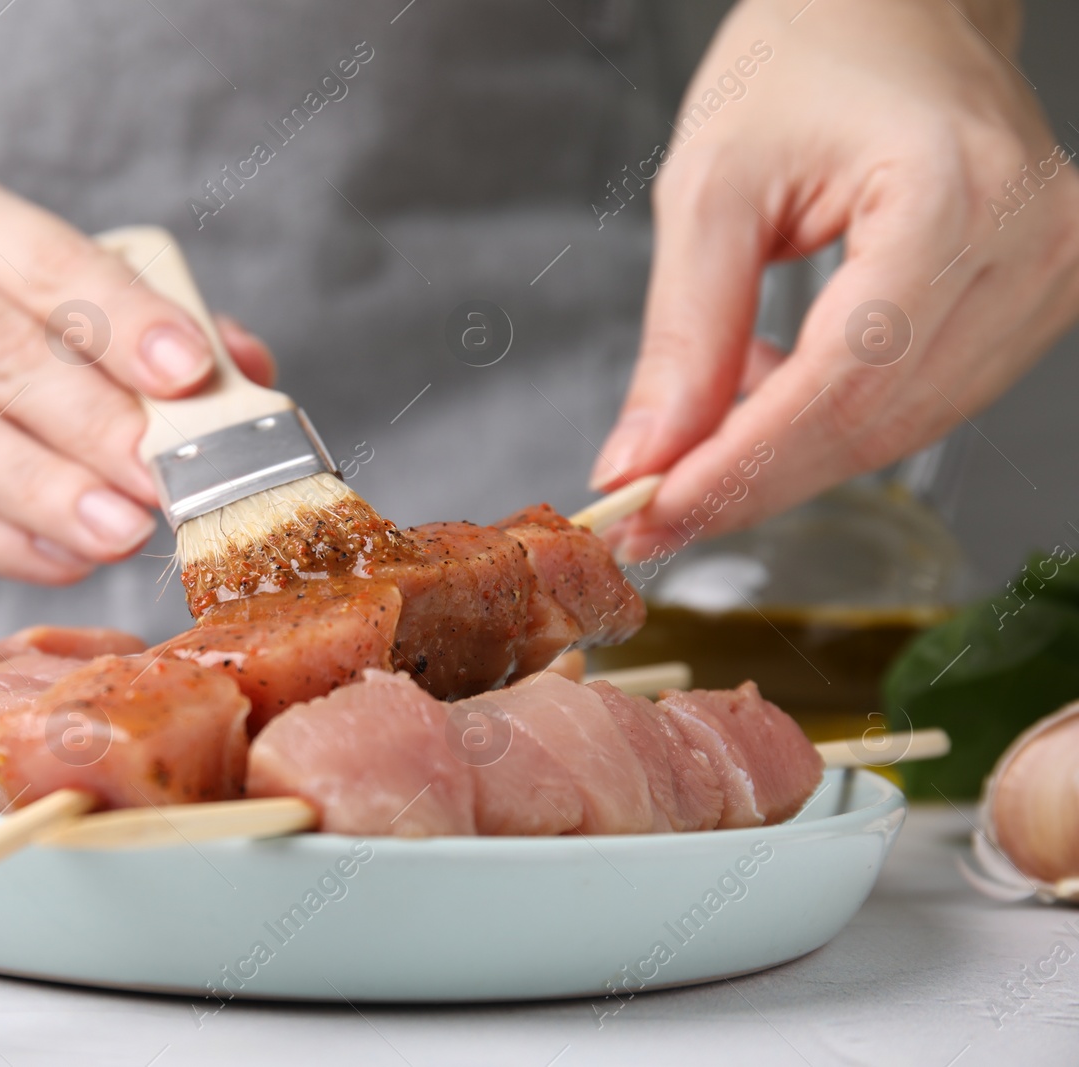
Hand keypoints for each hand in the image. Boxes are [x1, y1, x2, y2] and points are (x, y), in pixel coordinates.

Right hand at [0, 167, 274, 582]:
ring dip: (45, 490)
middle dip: (94, 422)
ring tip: (120, 532)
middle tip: (164, 478)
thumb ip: (140, 338)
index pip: (49, 260)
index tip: (191, 374)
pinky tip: (55, 558)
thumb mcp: (41, 321)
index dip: (125, 317)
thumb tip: (245, 369)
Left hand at [592, 0, 1078, 560]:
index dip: (741, 465)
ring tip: (698, 423)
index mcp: (959, 194)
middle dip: (750, 479)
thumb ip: (682, 335)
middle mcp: (1031, 244)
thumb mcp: (711, 187)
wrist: (887, 15)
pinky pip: (918, 402)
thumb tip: (644, 460)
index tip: (652, 513)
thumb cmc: (803, 64)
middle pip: (876, 421)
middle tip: (651, 512)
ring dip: (784, 454)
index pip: (844, 379)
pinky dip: (826, 420)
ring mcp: (1050, 277)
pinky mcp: (1034, 301)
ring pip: (898, 428)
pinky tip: (764, 387)